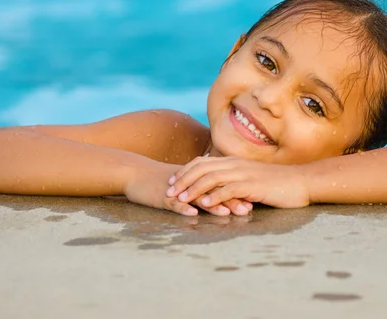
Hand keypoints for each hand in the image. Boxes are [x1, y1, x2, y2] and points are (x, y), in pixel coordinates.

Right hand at [123, 161, 252, 216]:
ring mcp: (176, 189)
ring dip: (212, 204)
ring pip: (197, 196)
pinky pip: (174, 203)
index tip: (253, 200)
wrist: (133, 173)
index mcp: (196, 178)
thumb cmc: (159, 180)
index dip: (236, 192)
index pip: (220, 185)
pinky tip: (193, 214)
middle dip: (231, 199)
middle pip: (214, 190)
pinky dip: (183, 208)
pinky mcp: (161, 196)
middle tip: (248, 209)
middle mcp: (189, 182)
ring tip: (227, 213)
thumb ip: (200, 186)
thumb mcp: (183, 182)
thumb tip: (220, 193)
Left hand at [166, 156, 309, 208]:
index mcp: (234, 162)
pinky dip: (214, 196)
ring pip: (211, 178)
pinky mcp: (253, 185)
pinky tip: (204, 204)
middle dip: (182, 179)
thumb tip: (219, 188)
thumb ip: (236, 180)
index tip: (172, 181)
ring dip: (193, 188)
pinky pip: (229, 189)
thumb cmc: (277, 183)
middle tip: (168, 191)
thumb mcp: (252, 179)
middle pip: (202, 168)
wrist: (301, 182)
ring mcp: (244, 174)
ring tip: (180, 199)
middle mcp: (236, 165)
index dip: (185, 171)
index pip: (203, 162)